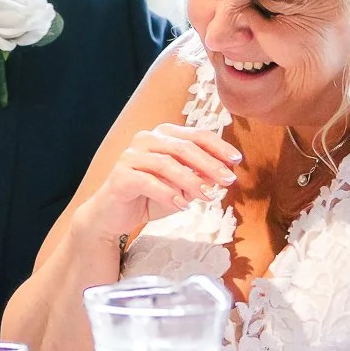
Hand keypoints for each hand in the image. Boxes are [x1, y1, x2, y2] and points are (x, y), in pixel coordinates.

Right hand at [78, 123, 240, 242]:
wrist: (113, 215)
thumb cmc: (149, 197)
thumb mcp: (181, 188)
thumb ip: (199, 179)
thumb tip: (222, 175)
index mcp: (164, 136)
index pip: (195, 135)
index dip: (218, 147)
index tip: (236, 161)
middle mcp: (146, 140)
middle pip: (183, 147)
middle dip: (209, 164)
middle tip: (228, 180)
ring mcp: (131, 156)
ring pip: (166, 163)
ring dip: (191, 180)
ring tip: (207, 196)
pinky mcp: (120, 175)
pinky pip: (147, 181)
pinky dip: (167, 193)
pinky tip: (182, 205)